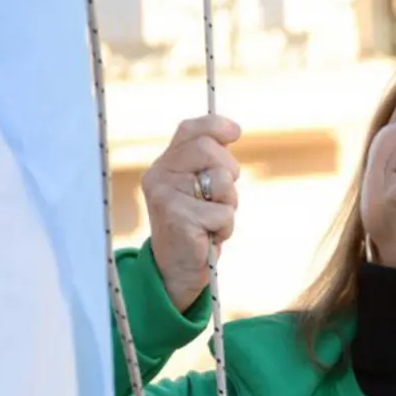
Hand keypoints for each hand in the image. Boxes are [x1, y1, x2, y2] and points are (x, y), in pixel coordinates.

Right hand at [142, 115, 241, 311]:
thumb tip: (232, 129)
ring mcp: (166, 196)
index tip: (235, 133)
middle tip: (221, 196)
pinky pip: (223, 213)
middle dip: (229, 173)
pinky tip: (209, 236)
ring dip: (228, 205)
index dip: (216, 126)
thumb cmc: (194, 225)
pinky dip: (224, 228)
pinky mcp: (178, 218)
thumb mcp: (198, 188)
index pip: (190, 130)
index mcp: (164, 164)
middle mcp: (159, 175)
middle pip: (210, 150)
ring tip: (212, 220)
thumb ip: (207, 161)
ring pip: (221, 181)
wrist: (177, 269)